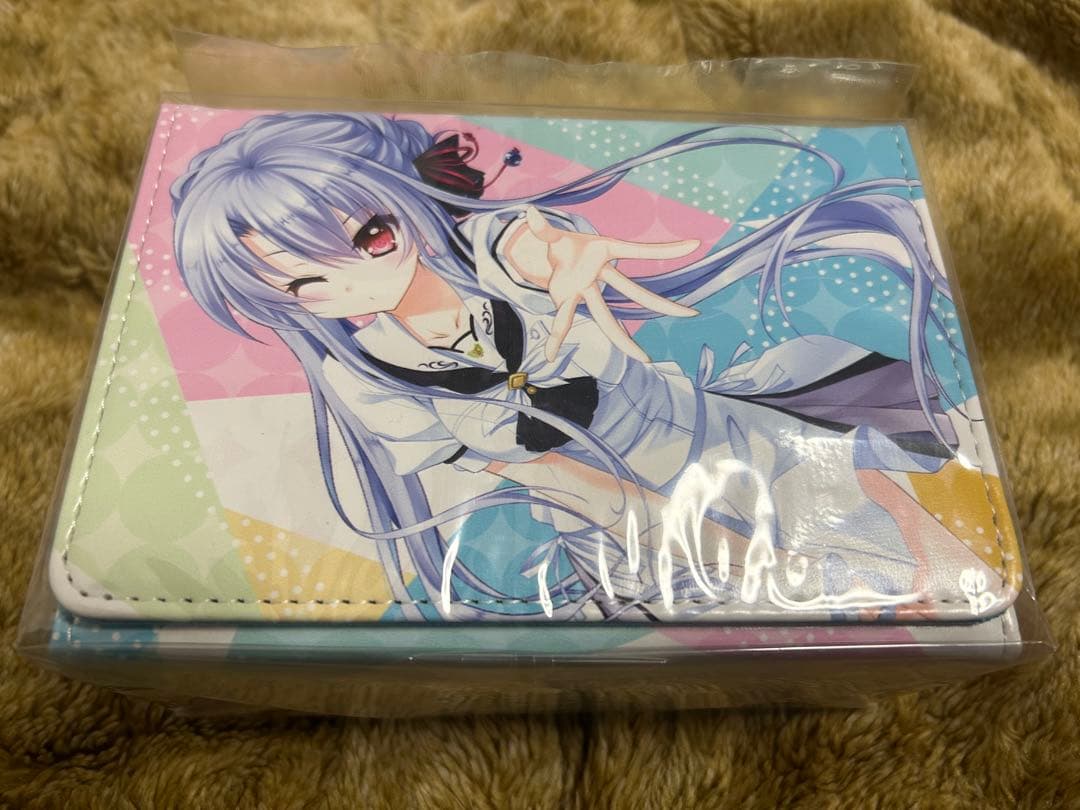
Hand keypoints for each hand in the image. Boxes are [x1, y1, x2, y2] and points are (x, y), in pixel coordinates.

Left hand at [504, 206, 699, 362]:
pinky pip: (564, 321)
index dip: (666, 248)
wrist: (552, 255)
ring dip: (623, 338)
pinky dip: (554, 337)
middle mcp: (601, 273)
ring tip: (645, 359)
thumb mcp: (553, 235)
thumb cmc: (564, 244)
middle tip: (691, 313)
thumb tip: (530, 214)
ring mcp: (587, 290)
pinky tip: (550, 355)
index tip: (695, 244)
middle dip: (661, 303)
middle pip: (633, 292)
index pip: (638, 250)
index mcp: (605, 249)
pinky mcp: (569, 300)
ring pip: (607, 316)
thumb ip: (543, 228)